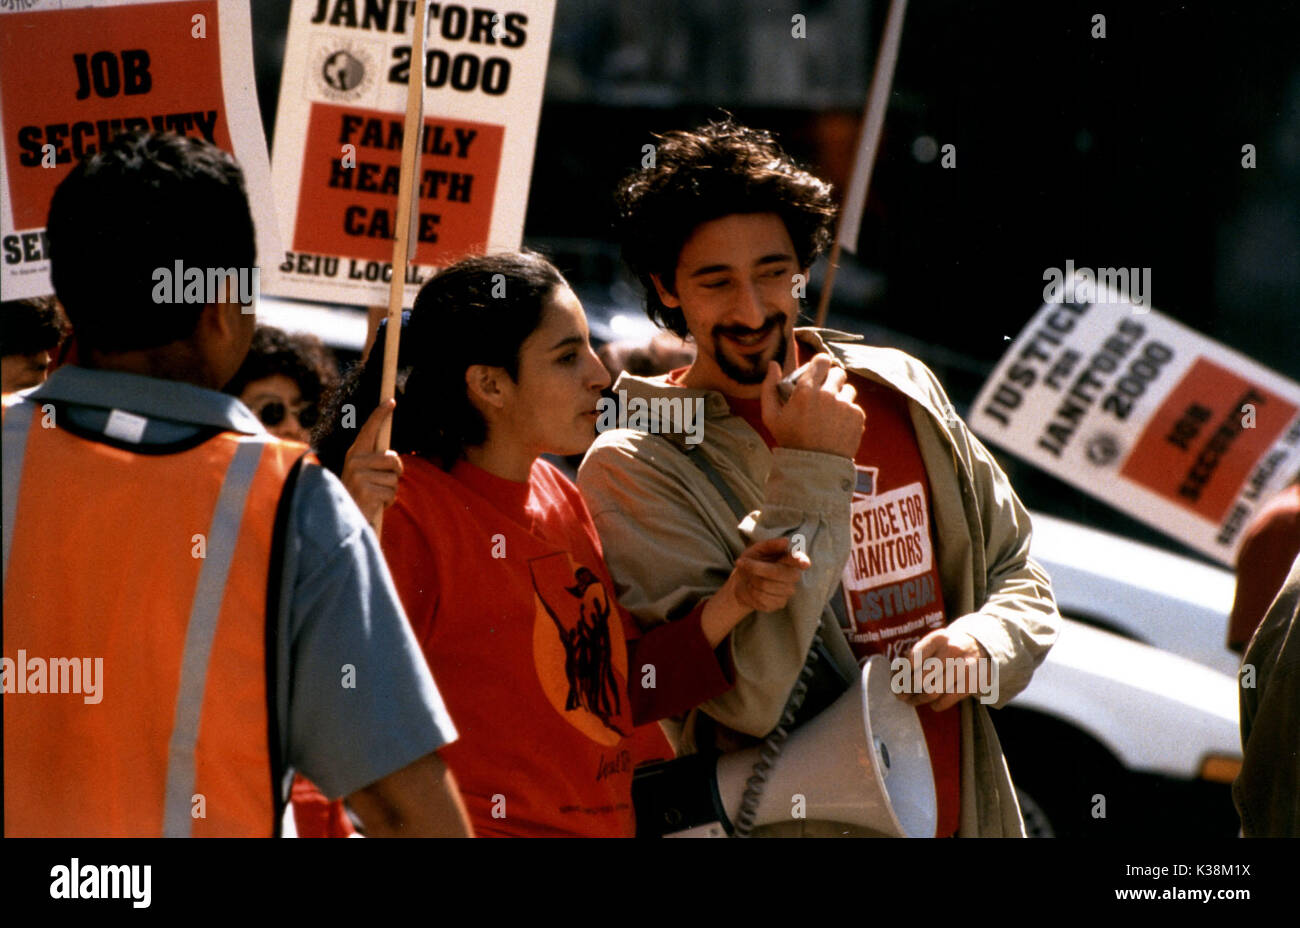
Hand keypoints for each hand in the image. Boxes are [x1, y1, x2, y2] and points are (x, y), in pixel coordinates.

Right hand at [342, 399, 403, 523]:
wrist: (343, 519)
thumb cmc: (360, 495)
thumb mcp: (365, 474)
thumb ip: (377, 463)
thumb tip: (394, 458)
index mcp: (354, 454)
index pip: (369, 429)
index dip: (380, 414)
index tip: (391, 401)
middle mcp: (355, 460)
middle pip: (394, 459)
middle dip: (396, 472)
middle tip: (383, 483)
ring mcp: (359, 474)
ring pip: (395, 478)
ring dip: (390, 491)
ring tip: (374, 496)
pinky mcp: (366, 489)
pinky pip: (391, 493)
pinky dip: (388, 502)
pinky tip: (374, 505)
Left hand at [700, 536, 811, 645]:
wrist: (741, 584)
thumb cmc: (752, 562)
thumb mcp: (757, 550)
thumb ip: (771, 545)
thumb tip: (786, 541)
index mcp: (790, 560)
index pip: (799, 561)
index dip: (802, 561)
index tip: (804, 563)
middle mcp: (792, 575)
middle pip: (777, 572)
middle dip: (756, 568)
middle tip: (742, 563)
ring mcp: (788, 591)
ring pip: (765, 585)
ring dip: (751, 580)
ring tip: (751, 578)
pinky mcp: (779, 603)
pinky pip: (761, 597)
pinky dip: (751, 592)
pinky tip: (753, 589)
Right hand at [759, 355, 864, 458]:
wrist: (815, 467)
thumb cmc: (790, 440)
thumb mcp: (771, 416)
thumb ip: (769, 387)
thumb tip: (773, 364)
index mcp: (806, 390)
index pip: (822, 360)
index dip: (821, 364)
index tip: (819, 371)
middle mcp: (827, 394)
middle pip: (838, 372)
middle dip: (832, 380)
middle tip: (826, 393)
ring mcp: (844, 404)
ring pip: (849, 389)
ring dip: (842, 396)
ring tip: (832, 412)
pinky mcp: (857, 416)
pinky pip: (855, 406)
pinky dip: (848, 413)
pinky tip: (838, 426)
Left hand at [897, 628, 992, 711]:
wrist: (981, 647)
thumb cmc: (948, 647)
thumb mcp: (934, 643)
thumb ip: (916, 656)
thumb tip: (896, 677)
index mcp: (938, 638)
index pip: (913, 659)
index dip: (901, 674)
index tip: (896, 681)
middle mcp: (951, 650)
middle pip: (920, 677)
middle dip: (907, 690)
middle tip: (902, 696)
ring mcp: (963, 666)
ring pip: (932, 691)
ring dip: (919, 699)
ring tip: (913, 701)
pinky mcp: (972, 682)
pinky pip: (947, 700)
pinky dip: (936, 705)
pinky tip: (933, 703)